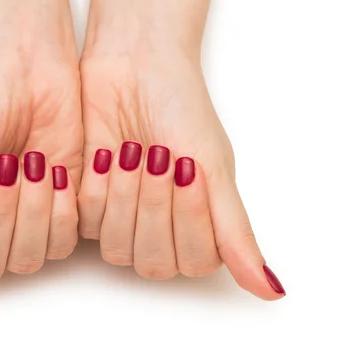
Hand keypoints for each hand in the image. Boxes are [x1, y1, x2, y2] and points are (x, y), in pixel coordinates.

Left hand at [77, 0, 284, 299]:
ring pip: (118, 249)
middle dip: (155, 208)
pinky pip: (87, 222)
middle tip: (160, 157)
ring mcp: (121, 218)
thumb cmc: (179, 109)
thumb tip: (272, 292)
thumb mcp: (213, 167)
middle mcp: (160, 228)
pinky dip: (100, 188)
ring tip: (132, 150)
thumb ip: (234, 231)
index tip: (189, 171)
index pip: (194, 262)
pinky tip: (105, 154)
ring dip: (127, 199)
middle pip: (154, 262)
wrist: (132, 68)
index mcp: (198, 224)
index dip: (189, 222)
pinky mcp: (87, 203)